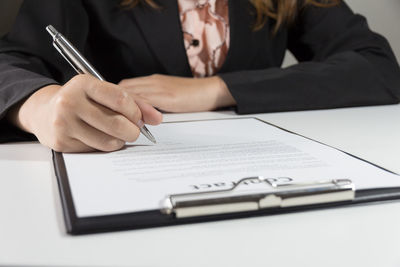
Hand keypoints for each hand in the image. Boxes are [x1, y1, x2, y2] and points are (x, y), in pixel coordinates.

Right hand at [8, 74, 161, 151]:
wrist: (44, 111)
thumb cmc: (81, 100)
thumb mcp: (103, 93)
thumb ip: (133, 102)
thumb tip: (157, 119)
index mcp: (83, 84)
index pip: (120, 99)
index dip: (136, 112)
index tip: (140, 118)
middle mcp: (70, 101)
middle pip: (117, 123)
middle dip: (133, 131)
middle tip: (134, 130)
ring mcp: (64, 123)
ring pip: (109, 141)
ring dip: (120, 141)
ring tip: (118, 135)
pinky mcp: (62, 142)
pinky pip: (96, 150)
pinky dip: (105, 146)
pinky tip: (100, 138)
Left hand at [118, 74, 235, 112]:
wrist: (213, 90)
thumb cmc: (193, 95)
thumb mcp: (169, 96)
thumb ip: (154, 101)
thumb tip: (139, 115)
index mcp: (153, 81)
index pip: (125, 86)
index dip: (115, 98)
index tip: (110, 110)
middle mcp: (154, 82)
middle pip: (124, 89)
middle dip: (114, 103)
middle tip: (111, 117)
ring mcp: (161, 88)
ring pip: (132, 94)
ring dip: (123, 108)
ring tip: (120, 122)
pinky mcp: (169, 97)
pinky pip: (146, 102)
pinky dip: (136, 110)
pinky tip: (135, 121)